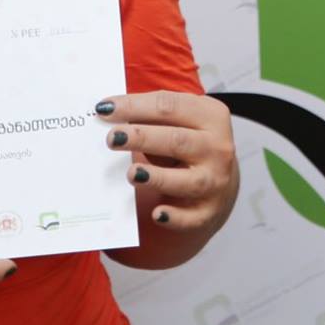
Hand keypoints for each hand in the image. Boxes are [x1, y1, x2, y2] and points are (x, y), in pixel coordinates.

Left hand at [98, 90, 238, 234]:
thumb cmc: (189, 142)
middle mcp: (217, 148)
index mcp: (211, 116)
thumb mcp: (181, 120)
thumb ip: (152, 117)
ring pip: (187, 180)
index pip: (170, 107)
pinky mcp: (208, 211)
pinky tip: (157, 214)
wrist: (219, 179)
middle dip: (143, 138)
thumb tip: (110, 114)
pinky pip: (191, 218)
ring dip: (158, 178)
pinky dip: (174, 217)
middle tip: (112, 138)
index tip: (105, 108)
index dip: (135, 106)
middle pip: (177, 141)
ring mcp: (215, 182)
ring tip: (132, 173)